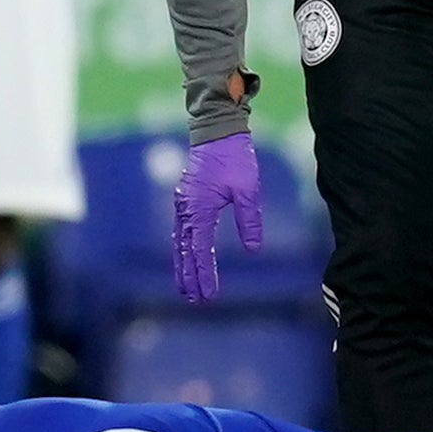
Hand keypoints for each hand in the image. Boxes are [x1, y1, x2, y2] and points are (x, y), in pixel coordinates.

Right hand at [170, 132, 262, 303]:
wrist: (217, 131)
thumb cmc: (234, 158)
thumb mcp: (247, 189)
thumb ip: (249, 220)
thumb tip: (253, 249)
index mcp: (200, 210)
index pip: (201, 251)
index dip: (204, 274)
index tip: (209, 295)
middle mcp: (186, 210)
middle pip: (184, 251)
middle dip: (189, 277)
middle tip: (195, 300)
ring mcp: (183, 204)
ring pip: (180, 243)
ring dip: (182, 266)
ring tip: (186, 288)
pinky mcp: (185, 199)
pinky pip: (181, 231)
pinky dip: (182, 249)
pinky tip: (186, 258)